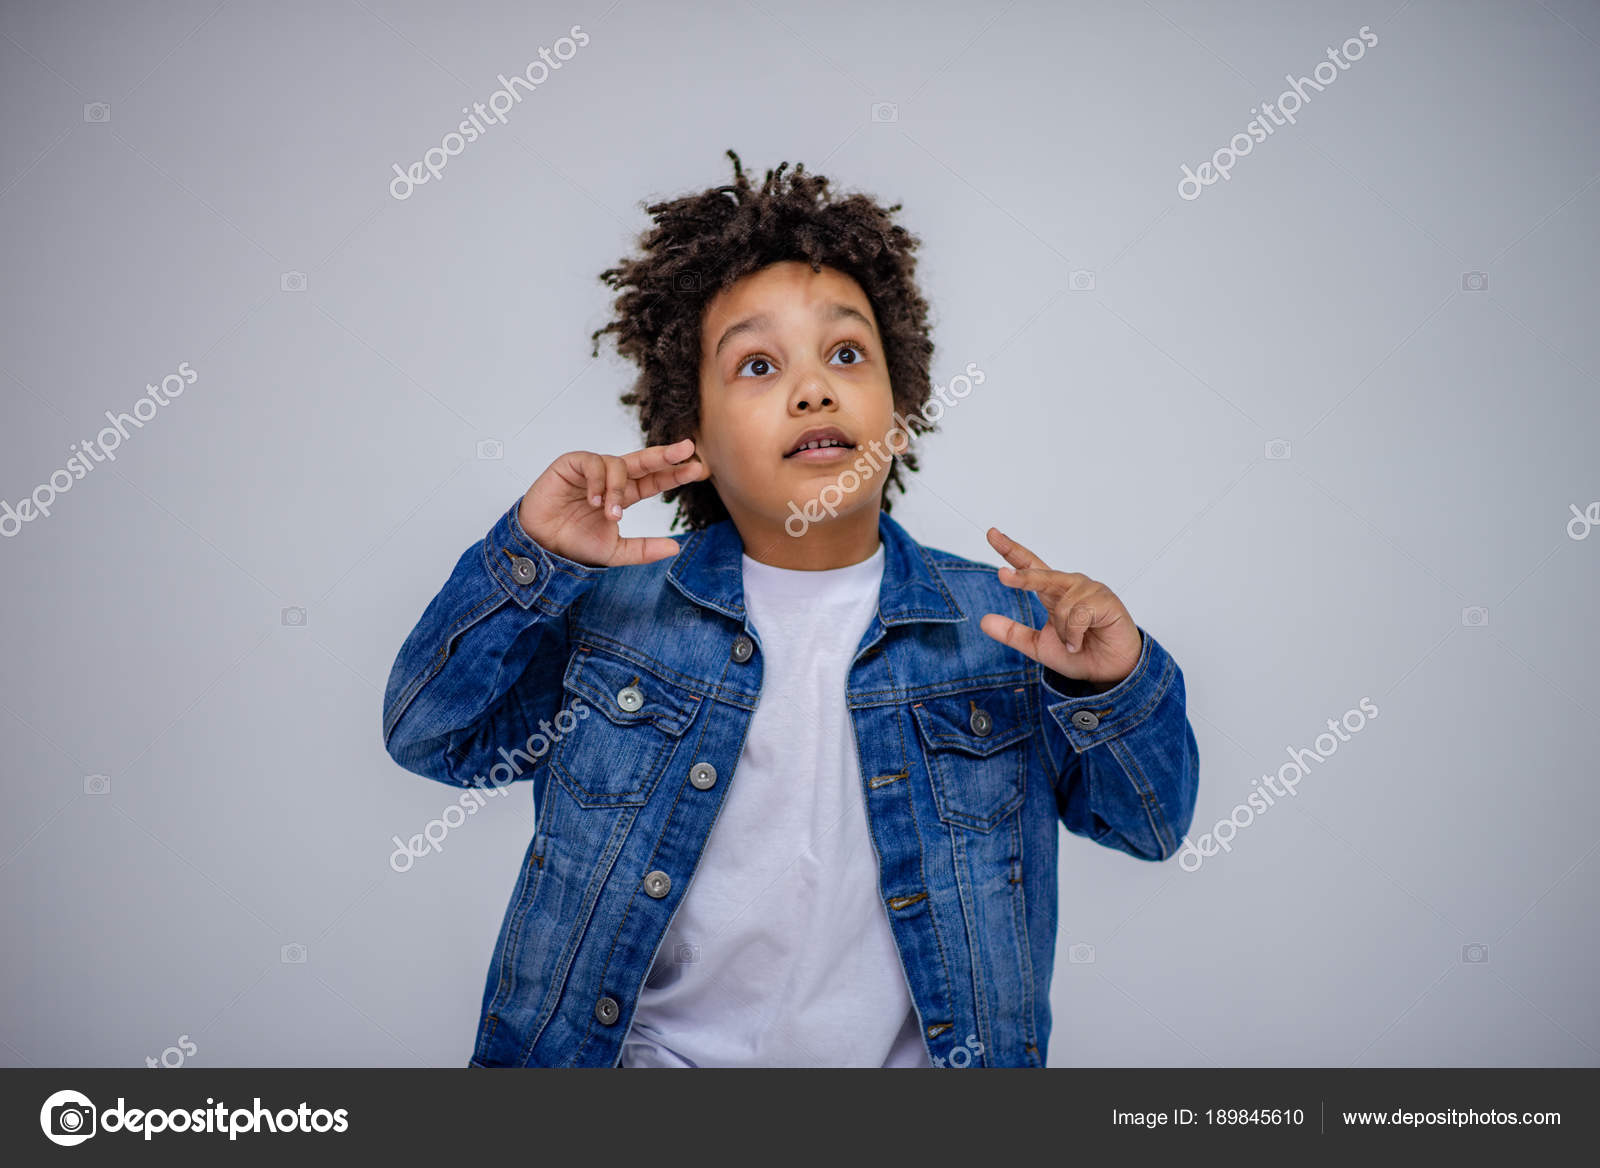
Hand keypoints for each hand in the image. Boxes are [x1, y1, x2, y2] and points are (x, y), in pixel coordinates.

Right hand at [517, 438, 708, 566]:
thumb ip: (644, 550)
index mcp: (625, 495)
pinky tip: (594, 500)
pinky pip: (593, 462)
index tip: (698, 469)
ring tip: (611, 513)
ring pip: (618, 464)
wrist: (541, 546)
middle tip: (687, 449)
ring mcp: (593, 470)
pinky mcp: (572, 464)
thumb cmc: (574, 544)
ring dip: (618, 489)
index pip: (655, 480)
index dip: (675, 474)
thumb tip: (676, 548)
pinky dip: (598, 481)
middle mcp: (612, 478)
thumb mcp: (615, 552)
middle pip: (644, 461)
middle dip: (666, 455)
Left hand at [978, 527, 1140, 684]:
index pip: (1030, 565)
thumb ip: (1012, 633)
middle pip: (1041, 575)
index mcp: (1053, 591)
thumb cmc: (1078, 654)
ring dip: (1062, 632)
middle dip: (1022, 577)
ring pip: (1061, 605)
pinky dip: (1074, 635)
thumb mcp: (1038, 646)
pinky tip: (1081, 642)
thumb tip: (982, 621)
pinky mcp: (1106, 600)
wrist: (1108, 672)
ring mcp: (1090, 590)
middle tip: (1002, 575)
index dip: (1011, 549)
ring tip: (1073, 643)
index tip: (992, 533)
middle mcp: (1070, 585)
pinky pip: (1079, 615)